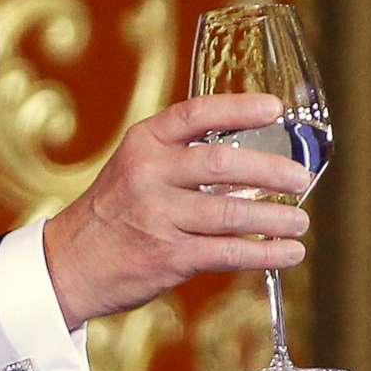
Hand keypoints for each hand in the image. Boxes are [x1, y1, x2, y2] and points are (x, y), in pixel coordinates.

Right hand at [40, 92, 314, 326]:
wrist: (69, 263)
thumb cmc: (116, 211)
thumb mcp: (137, 168)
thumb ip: (186, 161)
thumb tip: (257, 169)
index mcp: (144, 142)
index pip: (197, 113)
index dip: (239, 108)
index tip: (275, 108)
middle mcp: (149, 174)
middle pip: (223, 164)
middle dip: (272, 171)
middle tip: (300, 178)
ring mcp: (157, 216)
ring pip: (232, 214)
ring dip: (276, 218)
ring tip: (301, 221)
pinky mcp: (167, 256)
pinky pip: (228, 253)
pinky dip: (265, 253)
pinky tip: (289, 253)